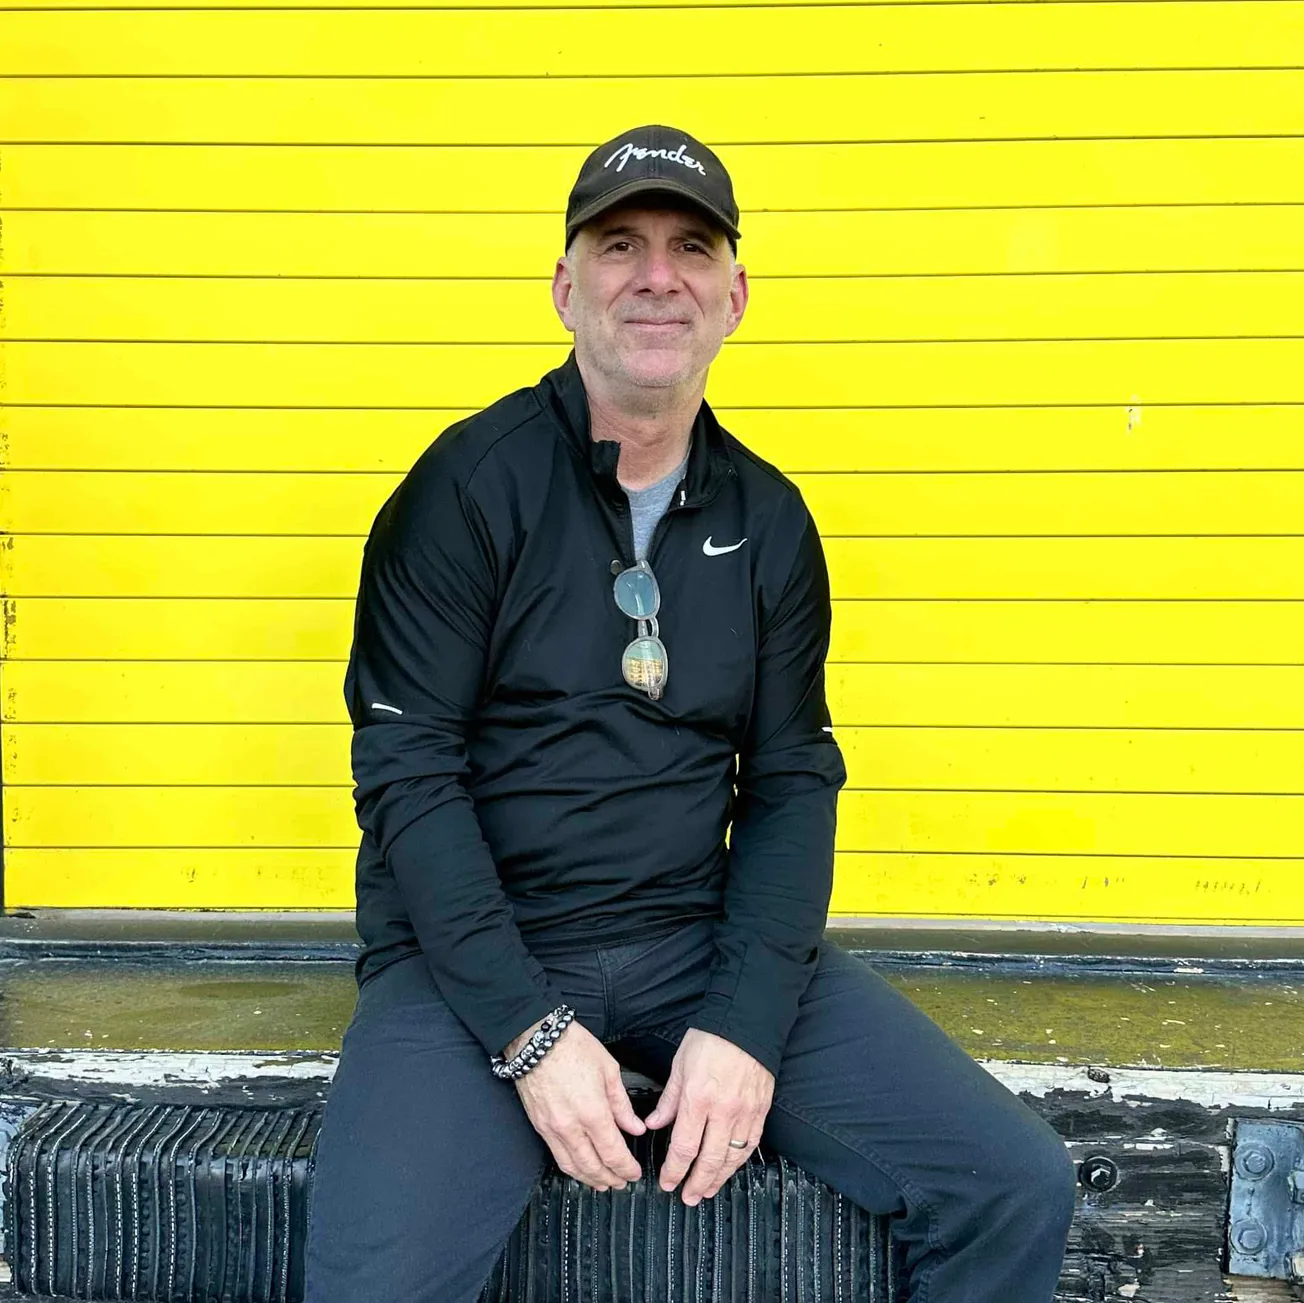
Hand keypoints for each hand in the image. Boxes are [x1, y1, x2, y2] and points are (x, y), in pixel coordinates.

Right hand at [509, 1017, 646, 1192]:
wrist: (536, 1039)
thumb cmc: (572, 1046)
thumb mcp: (608, 1069)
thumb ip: (622, 1104)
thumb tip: (635, 1127)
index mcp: (592, 1111)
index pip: (613, 1153)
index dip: (626, 1168)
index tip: (634, 1172)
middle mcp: (571, 1126)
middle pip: (593, 1166)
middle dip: (611, 1178)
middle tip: (622, 1182)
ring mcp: (552, 1129)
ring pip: (573, 1167)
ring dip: (590, 1179)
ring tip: (603, 1183)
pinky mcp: (539, 1126)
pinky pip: (556, 1156)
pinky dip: (571, 1168)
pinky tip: (580, 1169)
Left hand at [643, 1028, 773, 1205]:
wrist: (746, 1022)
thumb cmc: (711, 1038)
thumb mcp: (680, 1065)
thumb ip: (668, 1100)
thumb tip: (653, 1124)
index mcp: (698, 1098)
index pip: (684, 1146)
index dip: (674, 1170)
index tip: (667, 1181)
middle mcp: (723, 1109)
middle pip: (709, 1160)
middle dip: (696, 1183)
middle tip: (687, 1197)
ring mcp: (745, 1111)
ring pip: (733, 1157)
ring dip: (719, 1178)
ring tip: (707, 1190)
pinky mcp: (761, 1109)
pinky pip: (751, 1143)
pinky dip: (740, 1160)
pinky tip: (731, 1168)